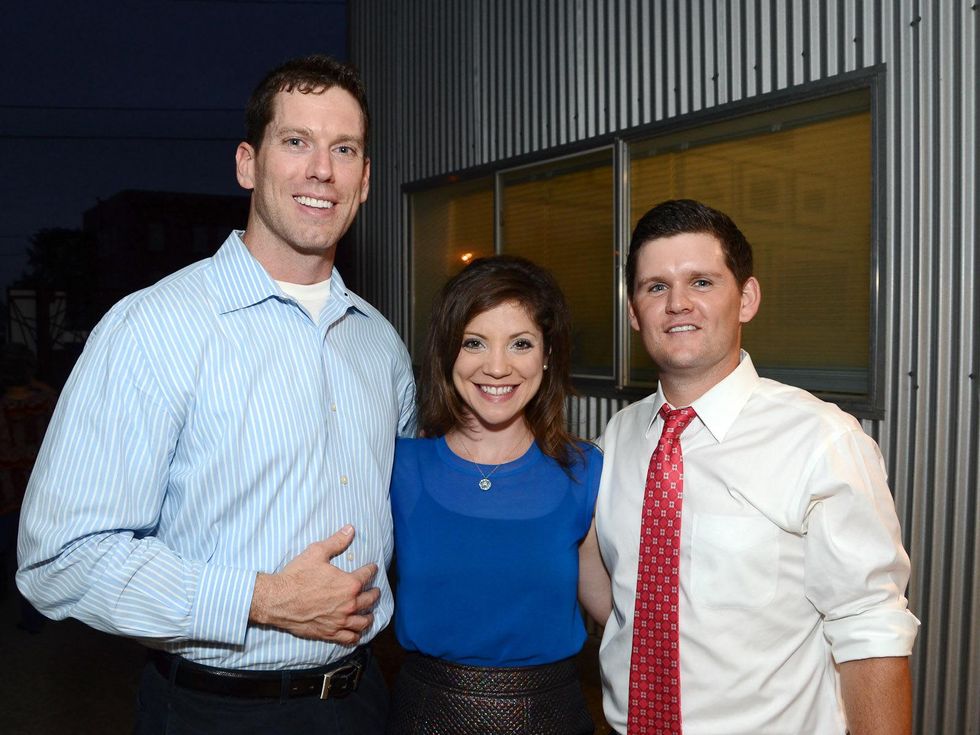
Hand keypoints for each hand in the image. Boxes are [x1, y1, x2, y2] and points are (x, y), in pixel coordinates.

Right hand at [248, 525, 379, 644]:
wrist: (277, 599)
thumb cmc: (296, 575)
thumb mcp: (316, 552)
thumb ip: (336, 541)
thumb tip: (350, 529)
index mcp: (349, 584)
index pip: (367, 575)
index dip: (372, 569)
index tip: (373, 568)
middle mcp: (348, 604)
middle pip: (370, 599)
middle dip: (374, 593)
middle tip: (375, 590)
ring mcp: (340, 621)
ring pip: (363, 622)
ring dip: (369, 616)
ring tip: (369, 613)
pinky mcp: (329, 633)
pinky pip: (349, 638)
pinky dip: (356, 636)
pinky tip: (357, 633)